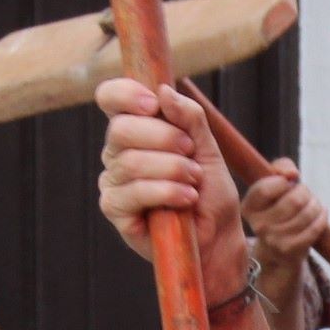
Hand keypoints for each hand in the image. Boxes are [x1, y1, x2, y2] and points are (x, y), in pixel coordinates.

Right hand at [96, 78, 247, 294]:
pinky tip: (186, 199)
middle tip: (191, 154)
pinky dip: (166, 192)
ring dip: (172, 169)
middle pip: (121, 129)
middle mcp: (117, 152)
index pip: (111, 98)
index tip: (154, 104)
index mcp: (136, 129)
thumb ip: (190, 119)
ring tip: (194, 181)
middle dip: (165, 138)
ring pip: (130, 161)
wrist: (217, 238)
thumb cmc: (209, 193)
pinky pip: (133, 192)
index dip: (126, 94)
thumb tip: (164, 91)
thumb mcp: (208, 149)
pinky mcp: (115, 209)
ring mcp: (112, 181)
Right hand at [240, 159, 329, 271]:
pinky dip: (321, 218)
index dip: (282, 182)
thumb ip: (281, 167)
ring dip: (315, 205)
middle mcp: (258, 225)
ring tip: (313, 205)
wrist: (278, 249)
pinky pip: (314, 229)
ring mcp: (274, 240)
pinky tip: (320, 214)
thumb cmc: (277, 208)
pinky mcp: (290, 251)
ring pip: (306, 214)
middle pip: (293, 200)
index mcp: (248, 207)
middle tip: (305, 195)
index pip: (264, 189)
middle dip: (305, 192)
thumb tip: (292, 174)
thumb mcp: (273, 184)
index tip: (287, 184)